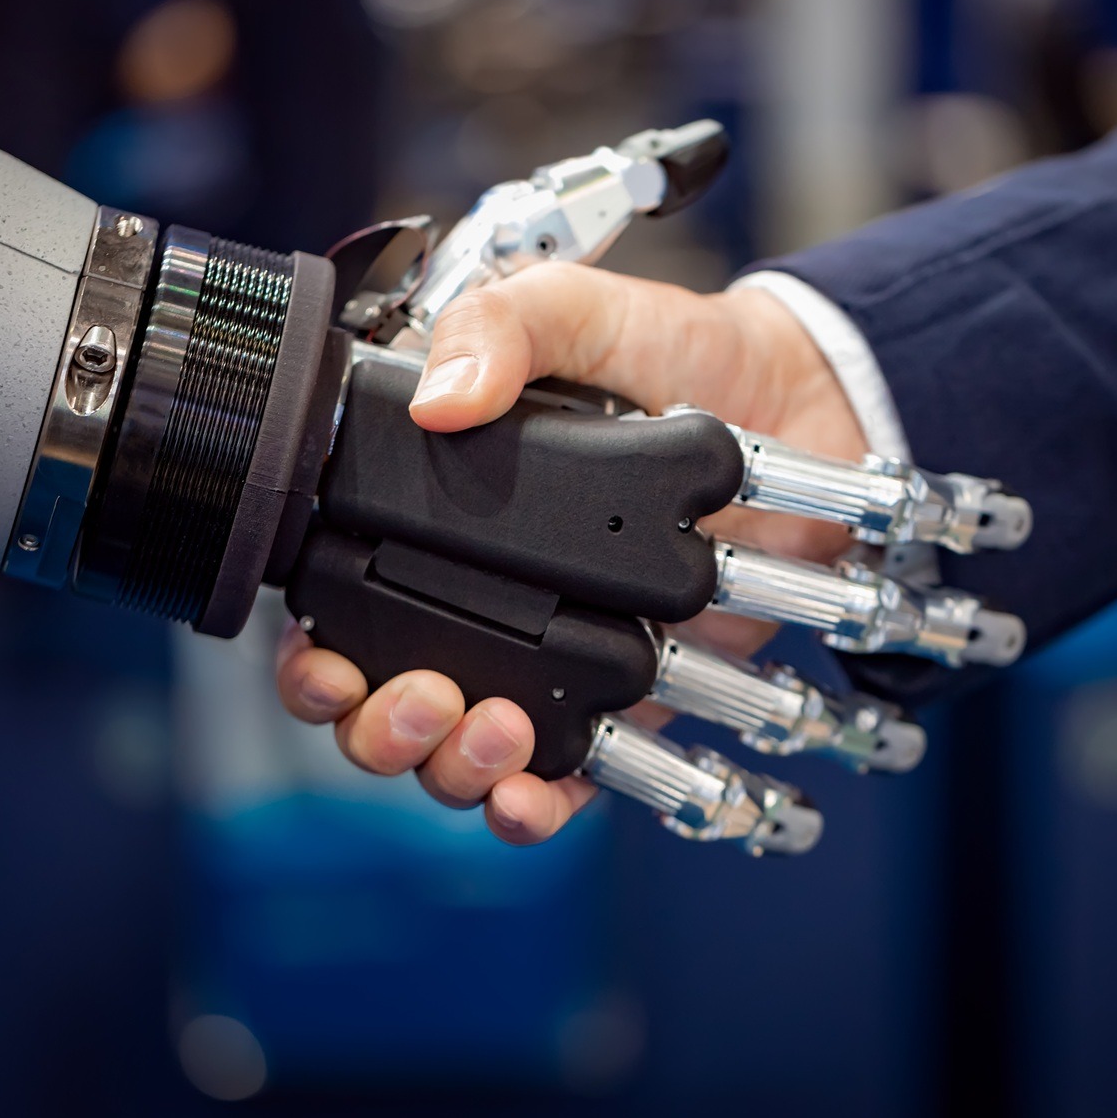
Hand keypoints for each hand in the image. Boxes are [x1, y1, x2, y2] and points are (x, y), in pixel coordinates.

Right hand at [275, 263, 867, 843]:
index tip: (328, 664)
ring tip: (495, 732)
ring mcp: (548, 658)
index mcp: (436, 517)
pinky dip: (536, 808)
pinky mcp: (622, 699)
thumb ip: (504, 328)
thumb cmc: (677, 351)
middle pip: (382, 705)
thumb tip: (436, 402)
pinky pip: (563, 779)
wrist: (803, 400)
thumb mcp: (579, 309)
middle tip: (424, 700)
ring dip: (456, 768)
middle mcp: (479, 600)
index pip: (336, 608)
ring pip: (460, 755)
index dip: (313, 655)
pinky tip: (532, 797)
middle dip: (379, 728)